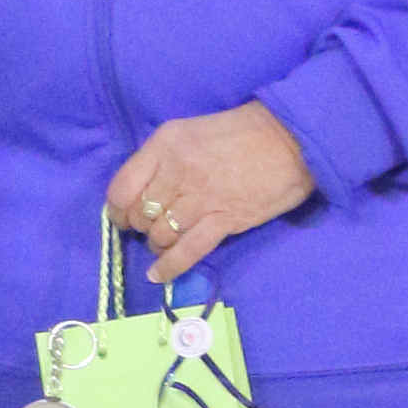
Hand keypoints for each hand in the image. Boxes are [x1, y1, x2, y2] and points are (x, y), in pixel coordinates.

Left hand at [109, 104, 313, 282]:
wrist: (290, 140)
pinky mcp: (224, 220)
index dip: (117, 209)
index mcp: (165, 144)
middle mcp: (178, 170)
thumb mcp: (190, 132)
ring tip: (165, 242)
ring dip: (158, 244)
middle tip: (150, 228)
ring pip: (160, 235)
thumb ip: (162, 159)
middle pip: (140, 215)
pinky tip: (159, 276)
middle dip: (140, 227)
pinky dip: (170, 267)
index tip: (123, 216)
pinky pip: (187, 251)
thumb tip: (139, 194)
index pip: (122, 187)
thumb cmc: (240, 133)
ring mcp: (201, 197)